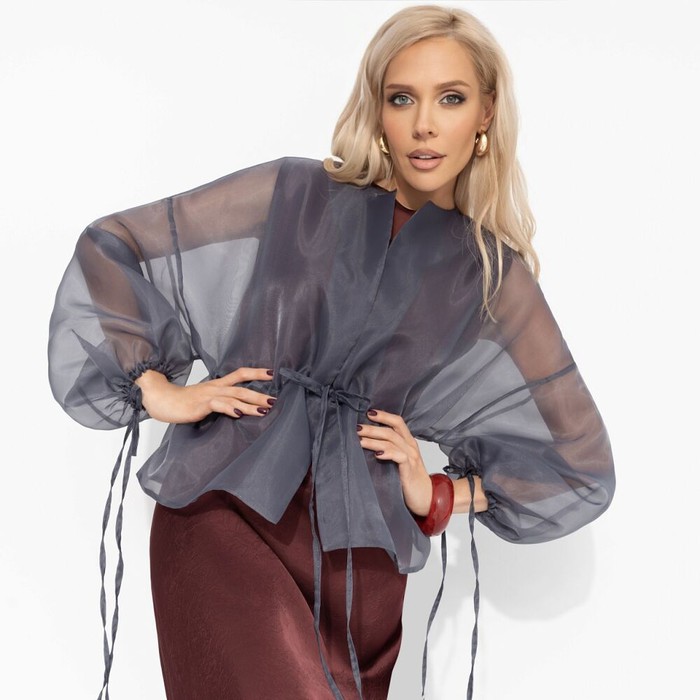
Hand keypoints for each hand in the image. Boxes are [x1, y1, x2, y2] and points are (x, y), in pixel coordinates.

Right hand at [134, 367, 276, 423]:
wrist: (161, 400)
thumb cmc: (183, 402)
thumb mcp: (205, 400)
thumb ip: (220, 402)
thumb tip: (236, 409)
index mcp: (217, 385)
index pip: (240, 374)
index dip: (256, 373)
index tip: (272, 373)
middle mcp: (215, 387)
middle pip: (242, 387)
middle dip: (260, 393)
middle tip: (275, 399)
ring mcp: (208, 395)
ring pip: (234, 397)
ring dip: (251, 404)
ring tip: (265, 409)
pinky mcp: (201, 404)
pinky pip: (219, 405)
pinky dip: (230, 408)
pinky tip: (239, 413)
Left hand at [357, 409, 432, 516]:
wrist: (426, 498)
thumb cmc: (410, 480)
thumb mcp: (400, 461)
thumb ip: (389, 450)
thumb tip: (365, 442)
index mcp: (408, 442)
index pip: (397, 422)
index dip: (384, 415)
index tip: (368, 413)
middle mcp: (410, 446)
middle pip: (391, 430)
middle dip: (372, 428)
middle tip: (357, 427)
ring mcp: (411, 457)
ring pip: (392, 441)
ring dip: (374, 440)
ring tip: (359, 440)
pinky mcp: (409, 469)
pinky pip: (399, 456)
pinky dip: (387, 453)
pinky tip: (377, 454)